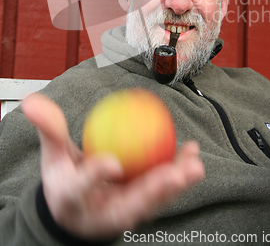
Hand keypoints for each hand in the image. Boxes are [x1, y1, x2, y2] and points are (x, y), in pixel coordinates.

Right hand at [21, 93, 204, 240]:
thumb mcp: (52, 157)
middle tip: (174, 175)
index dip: (96, 176)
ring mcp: (126, 210)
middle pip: (130, 204)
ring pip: (153, 199)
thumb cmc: (65, 181)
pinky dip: (178, 169)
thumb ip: (49, 129)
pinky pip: (162, 187)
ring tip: (194, 164)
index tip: (110, 163)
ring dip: (176, 183)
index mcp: (75, 200)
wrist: (76, 210)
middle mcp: (103, 211)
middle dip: (154, 192)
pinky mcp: (142, 205)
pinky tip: (192, 151)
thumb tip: (32, 101)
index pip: (82, 188)